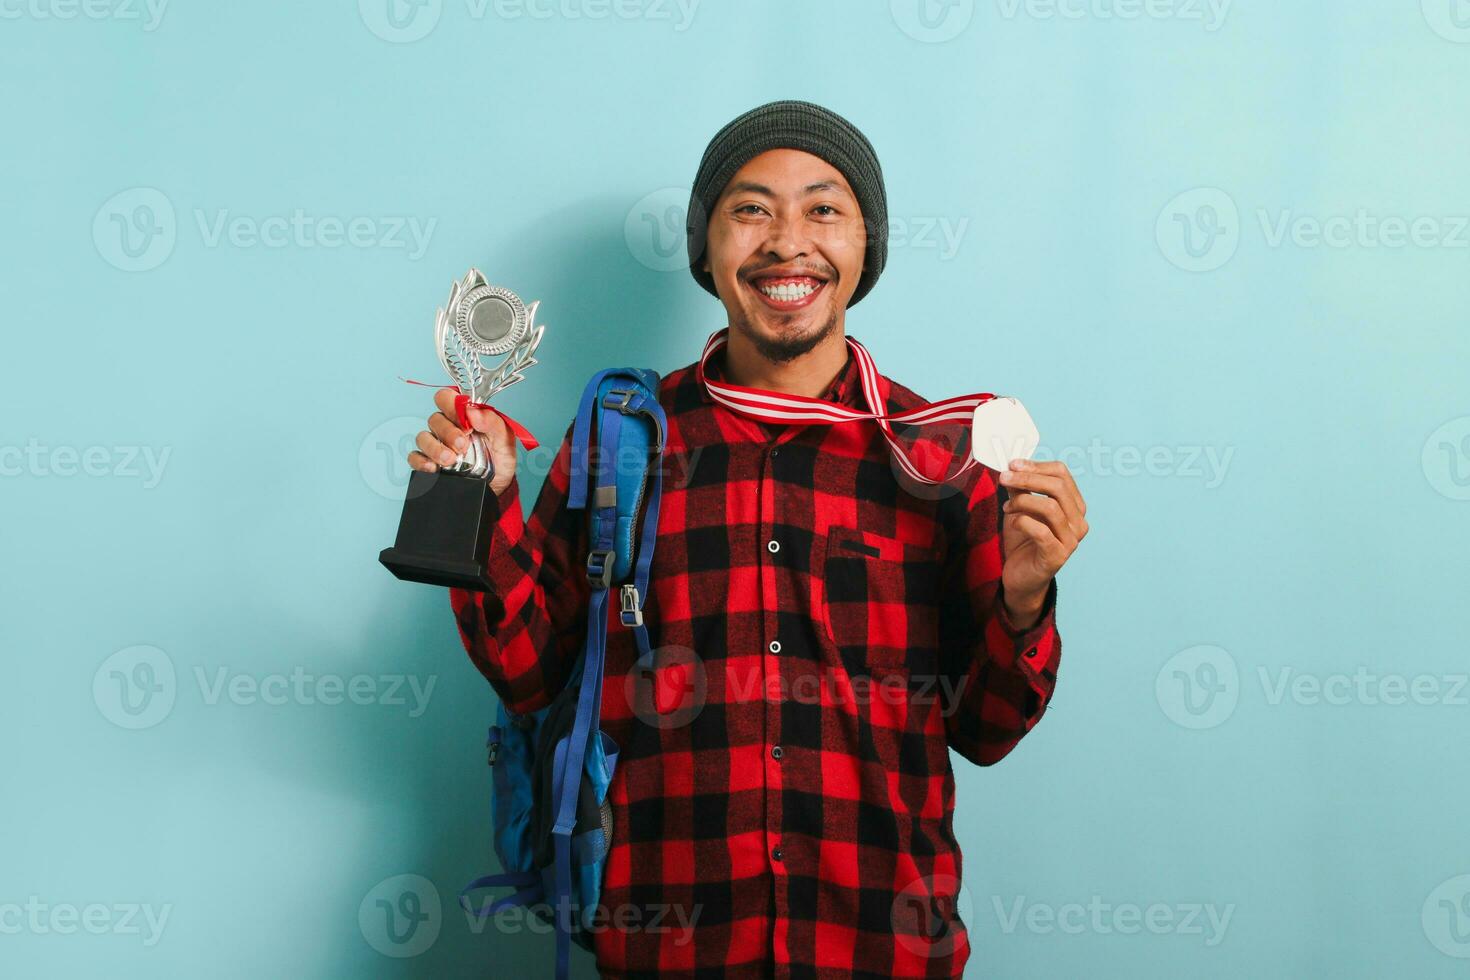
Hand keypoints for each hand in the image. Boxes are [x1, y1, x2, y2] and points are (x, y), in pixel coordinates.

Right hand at [406, 388, 519, 494]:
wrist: (499, 483)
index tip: (466, 422)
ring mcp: (436, 445)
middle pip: (435, 419)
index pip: (446, 398)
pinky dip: (422, 462)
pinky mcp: (430, 463)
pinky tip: (434, 468)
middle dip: (448, 432)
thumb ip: (491, 421)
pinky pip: (415, 458)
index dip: (451, 405)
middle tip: (463, 445)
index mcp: (463, 415)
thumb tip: (472, 411)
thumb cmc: (500, 455)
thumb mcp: (504, 437)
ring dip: (435, 448)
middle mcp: (446, 427)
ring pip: (423, 438)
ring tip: (450, 459)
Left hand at [997, 458, 1087, 624]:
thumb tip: (1011, 467)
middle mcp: (1078, 522)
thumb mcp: (1021, 509)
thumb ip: (1020, 489)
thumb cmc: (1024, 542)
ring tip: (1006, 506)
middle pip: (1058, 487)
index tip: (1012, 464)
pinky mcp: (1058, 556)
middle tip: (1004, 477)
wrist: (1022, 578)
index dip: (1036, 466)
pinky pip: (1040, 530)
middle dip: (1027, 479)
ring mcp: (1071, 540)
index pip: (1062, 474)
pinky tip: (1012, 523)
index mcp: (1074, 506)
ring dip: (1022, 501)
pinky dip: (1021, 521)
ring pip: (1050, 507)